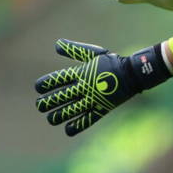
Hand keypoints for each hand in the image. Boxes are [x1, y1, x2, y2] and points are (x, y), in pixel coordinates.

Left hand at [35, 38, 170, 135]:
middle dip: (46, 103)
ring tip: (51, 118)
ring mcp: (92, 100)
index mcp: (81, 73)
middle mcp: (84, 87)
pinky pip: (86, 121)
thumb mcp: (93, 53)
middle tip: (40, 105)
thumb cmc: (111, 62)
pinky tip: (67, 128)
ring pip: (69, 112)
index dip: (44, 85)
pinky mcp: (101, 110)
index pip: (56, 80)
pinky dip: (75, 126)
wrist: (133, 74)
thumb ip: (74, 50)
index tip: (39, 88)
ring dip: (56, 116)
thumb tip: (57, 44)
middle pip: (59, 98)